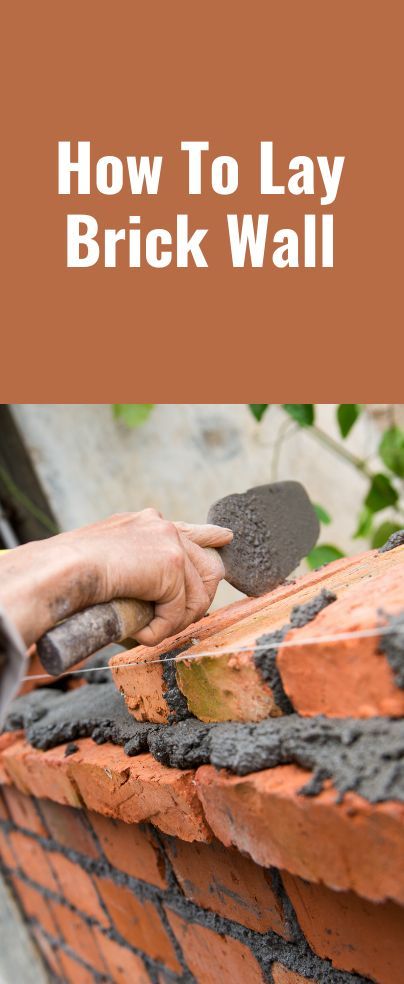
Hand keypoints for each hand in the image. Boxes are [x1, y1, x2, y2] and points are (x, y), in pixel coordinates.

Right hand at [0, 509, 232, 647]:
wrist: (61, 569)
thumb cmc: (68, 574)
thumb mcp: (106, 564)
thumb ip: (133, 572)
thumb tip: (146, 603)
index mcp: (145, 524)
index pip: (190, 530)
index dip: (209, 536)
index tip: (224, 538)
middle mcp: (162, 526)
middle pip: (209, 566)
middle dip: (196, 602)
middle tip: (172, 623)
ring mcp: (170, 542)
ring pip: (197, 596)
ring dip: (173, 622)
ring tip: (147, 631)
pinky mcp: (173, 564)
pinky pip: (179, 612)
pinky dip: (160, 630)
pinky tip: (140, 632)